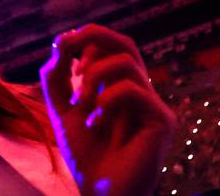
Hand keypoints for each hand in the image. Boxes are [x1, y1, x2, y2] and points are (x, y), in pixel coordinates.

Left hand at [40, 24, 175, 195]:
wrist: (98, 192)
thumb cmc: (85, 154)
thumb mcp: (62, 110)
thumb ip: (57, 77)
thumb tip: (61, 39)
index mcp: (118, 86)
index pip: (110, 45)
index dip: (86, 37)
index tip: (63, 48)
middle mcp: (139, 92)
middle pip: (125, 43)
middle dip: (94, 37)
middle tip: (70, 51)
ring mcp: (153, 105)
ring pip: (127, 62)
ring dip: (93, 77)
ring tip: (80, 103)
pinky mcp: (162, 120)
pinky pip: (134, 90)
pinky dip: (106, 101)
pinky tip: (95, 124)